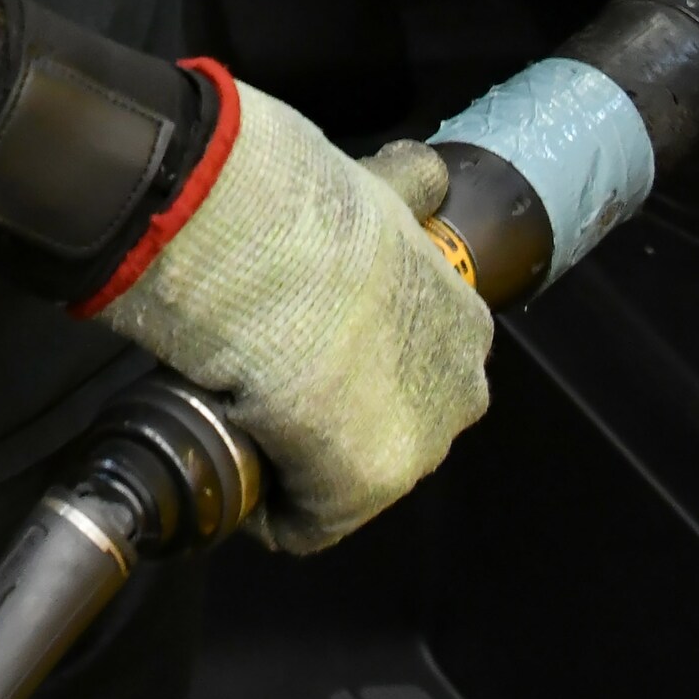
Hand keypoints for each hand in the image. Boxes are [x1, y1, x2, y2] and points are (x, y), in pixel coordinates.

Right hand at [83, 83, 488, 551]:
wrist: (258, 242)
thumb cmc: (300, 205)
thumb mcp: (379, 183)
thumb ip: (406, 188)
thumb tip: (422, 174)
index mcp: (464, 318)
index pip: (422, 361)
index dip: (361, 357)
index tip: (312, 343)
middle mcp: (459, 389)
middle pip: (395, 425)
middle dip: (341, 416)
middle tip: (274, 380)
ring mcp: (413, 446)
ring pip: (354, 476)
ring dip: (305, 460)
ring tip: (248, 415)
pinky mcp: (357, 492)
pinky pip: (306, 523)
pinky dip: (268, 506)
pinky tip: (234, 456)